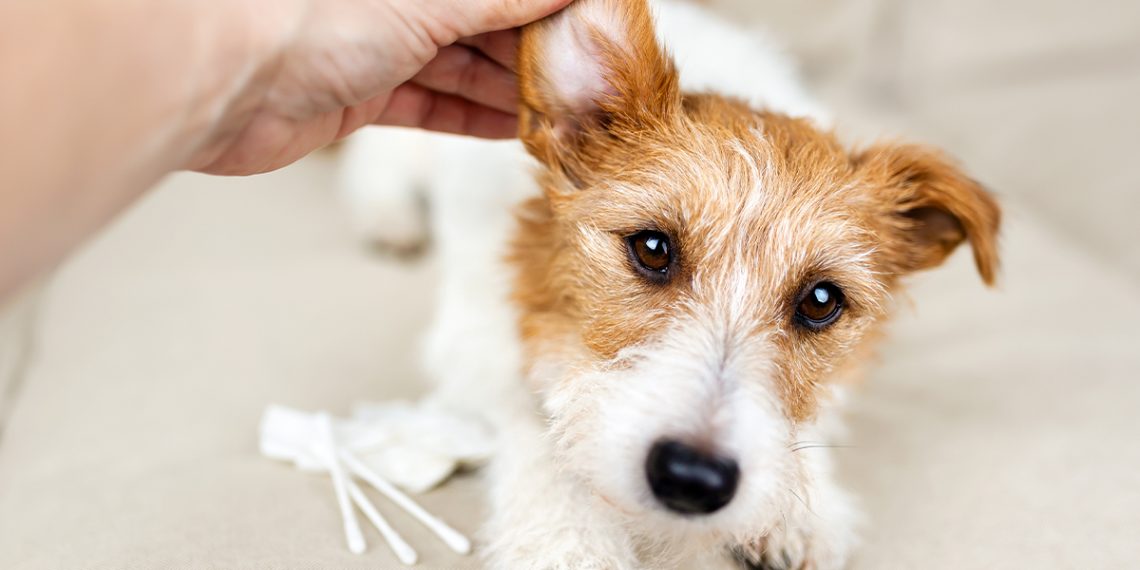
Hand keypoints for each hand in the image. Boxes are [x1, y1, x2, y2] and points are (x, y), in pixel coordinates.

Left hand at [188, 0, 571, 174]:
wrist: (218, 78)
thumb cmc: (305, 14)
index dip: (546, 2)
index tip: (593, 22)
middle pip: (486, 19)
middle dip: (537, 46)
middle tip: (590, 75)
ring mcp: (378, 44)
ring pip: (464, 63)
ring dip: (513, 88)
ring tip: (565, 108)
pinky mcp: (361, 95)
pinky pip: (433, 104)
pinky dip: (473, 116)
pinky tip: (515, 128)